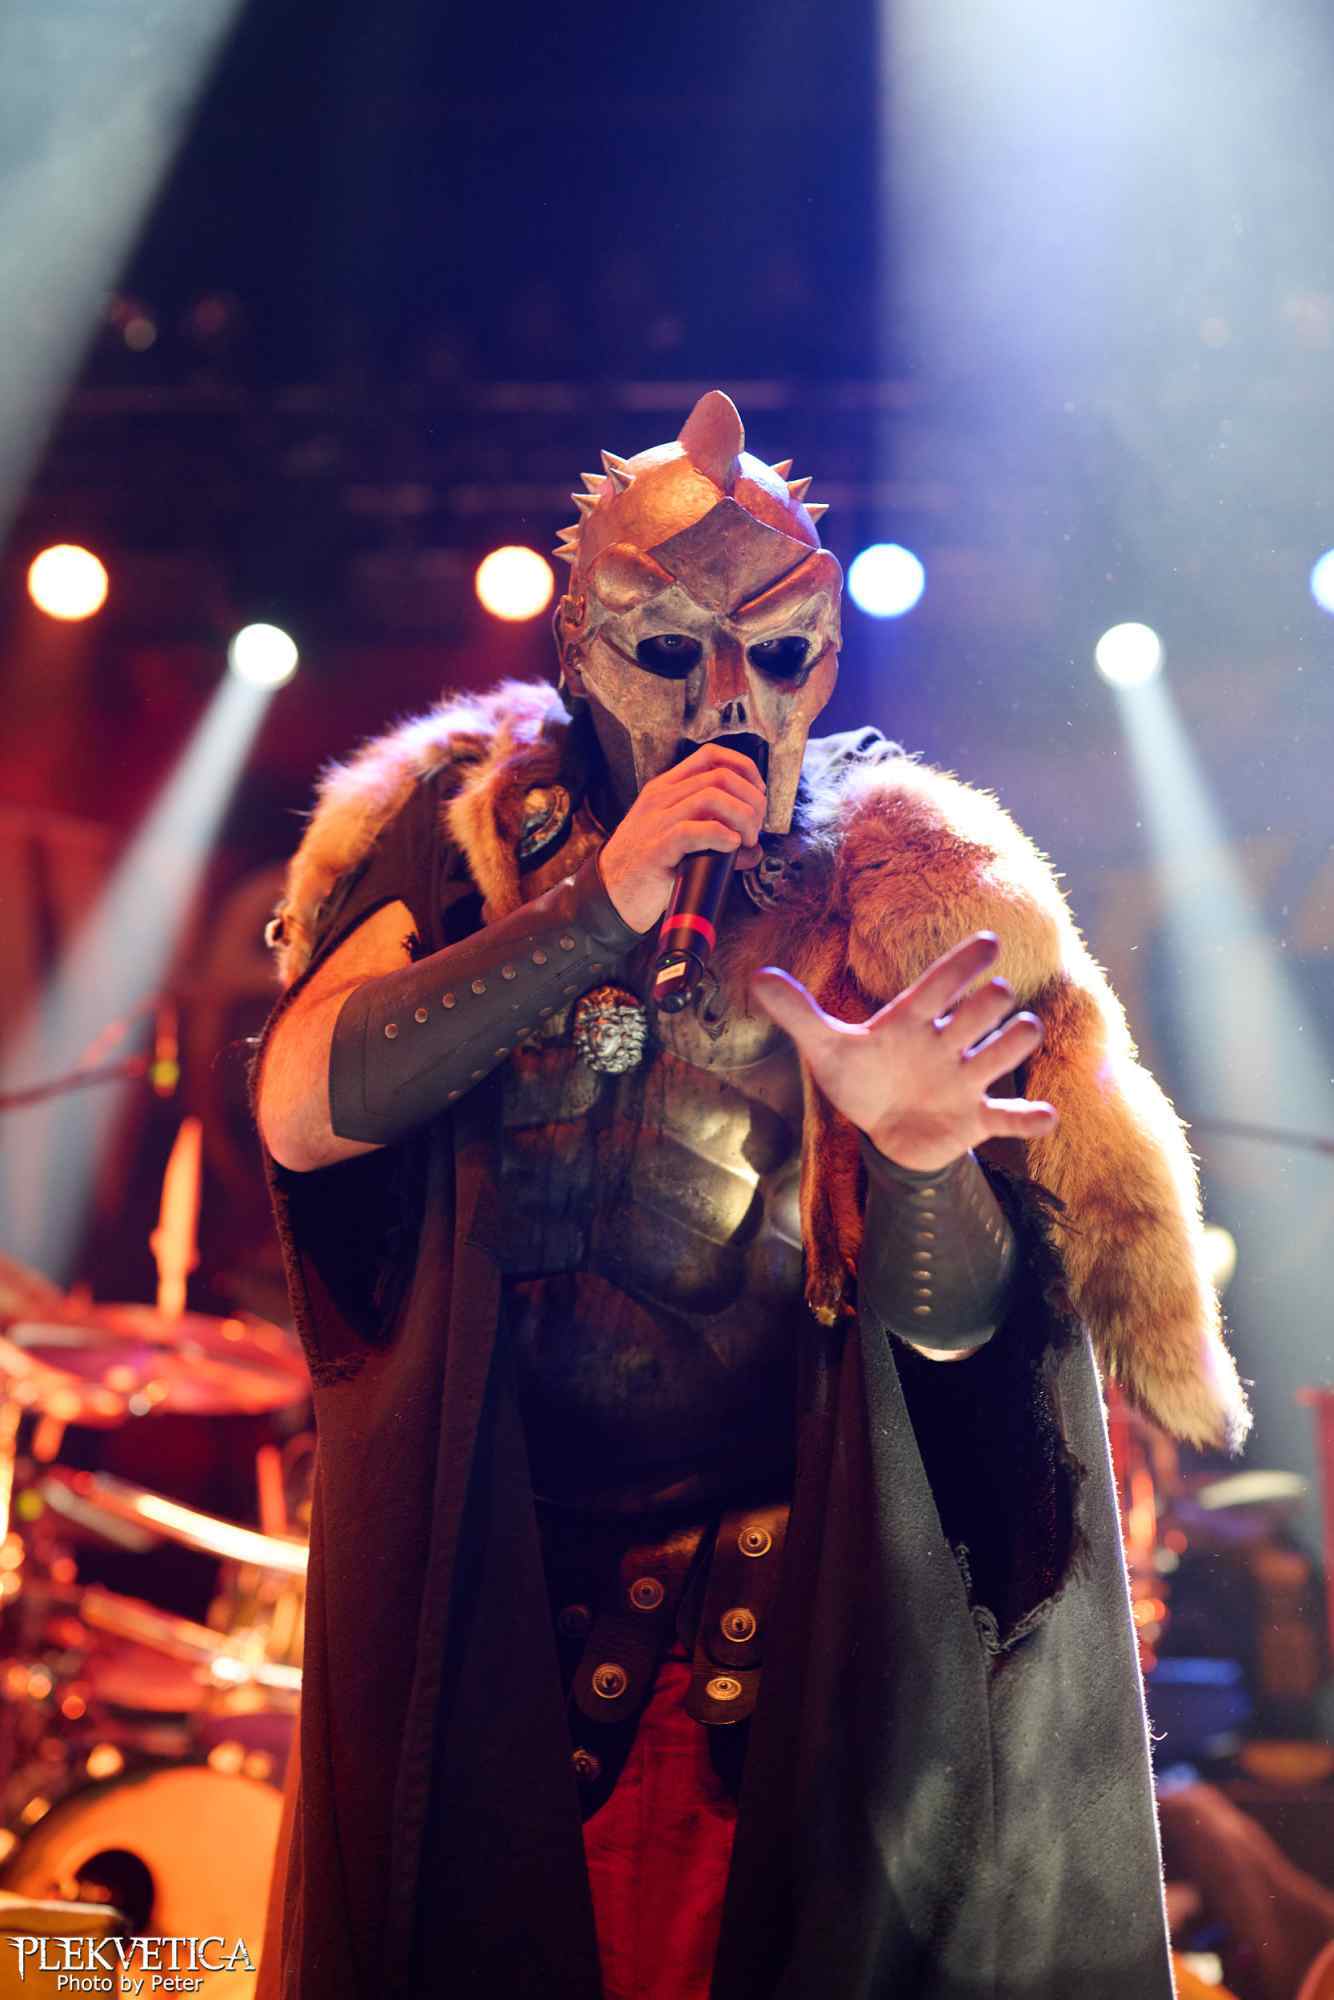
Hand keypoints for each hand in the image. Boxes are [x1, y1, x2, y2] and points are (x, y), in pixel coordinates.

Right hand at [597, 743, 765, 933]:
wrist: (608, 895)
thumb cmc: (647, 868)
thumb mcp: (678, 840)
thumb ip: (714, 837)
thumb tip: (753, 849)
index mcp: (666, 789)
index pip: (711, 756)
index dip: (744, 768)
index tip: (758, 794)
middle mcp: (662, 798)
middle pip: (720, 776)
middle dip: (750, 799)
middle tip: (756, 827)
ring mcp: (656, 820)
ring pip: (711, 797)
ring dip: (741, 817)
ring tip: (745, 840)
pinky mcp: (656, 848)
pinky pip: (694, 830)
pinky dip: (722, 835)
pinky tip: (731, 846)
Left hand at [751, 933, 1058, 1171]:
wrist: (884, 1129)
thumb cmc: (862, 1078)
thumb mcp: (826, 1048)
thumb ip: (797, 1013)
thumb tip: (756, 976)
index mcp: (912, 1021)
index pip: (939, 984)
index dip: (962, 964)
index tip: (988, 941)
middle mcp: (946, 1043)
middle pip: (980, 1011)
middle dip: (987, 1004)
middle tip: (991, 999)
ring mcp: (965, 1080)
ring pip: (1005, 1052)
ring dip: (1014, 1043)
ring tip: (1018, 1034)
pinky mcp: (976, 1120)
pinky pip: (1011, 1118)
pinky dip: (1029, 1118)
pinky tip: (1044, 1115)